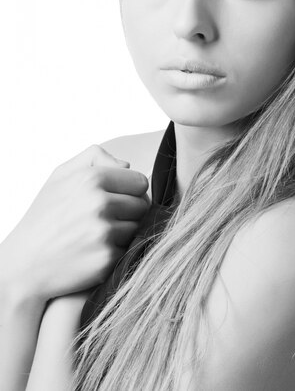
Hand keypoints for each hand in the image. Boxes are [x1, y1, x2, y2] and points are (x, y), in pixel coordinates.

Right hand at [1, 145, 149, 302]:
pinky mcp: (107, 258)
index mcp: (91, 178)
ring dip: (125, 232)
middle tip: (107, 220)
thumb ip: (94, 157)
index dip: (131, 191)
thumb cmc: (45, 217)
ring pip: (139, 227)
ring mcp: (104, 232)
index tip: (118, 199)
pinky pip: (130, 249)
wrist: (23, 264)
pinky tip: (97, 251)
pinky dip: (118, 252)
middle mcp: (99, 203)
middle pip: (143, 204)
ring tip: (100, 235)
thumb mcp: (60, 175)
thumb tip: (127, 165)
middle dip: (130, 212)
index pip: (140, 182)